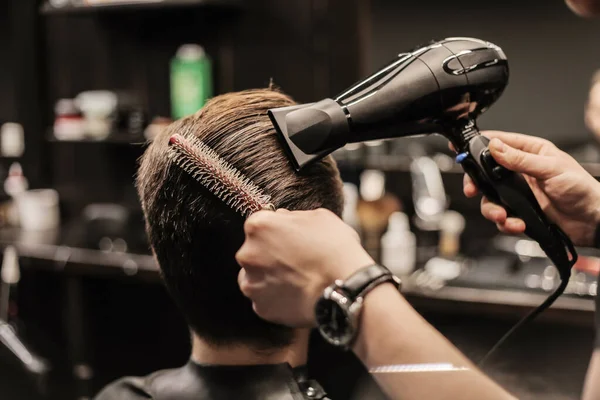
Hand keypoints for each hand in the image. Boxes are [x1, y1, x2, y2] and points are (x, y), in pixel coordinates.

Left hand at [236, 208, 373, 326]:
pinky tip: (296, 294)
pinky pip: (265, 299)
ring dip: (270, 277)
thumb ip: (293, 217)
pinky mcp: (261, 307)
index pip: (258, 225)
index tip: (289, 238)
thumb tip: (283, 219)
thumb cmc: (335, 248)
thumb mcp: (319, 216)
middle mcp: (247, 254)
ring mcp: (251, 283)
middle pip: (253, 251)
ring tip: (296, 279)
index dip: (276, 231)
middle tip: (296, 260)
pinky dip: (276, 298)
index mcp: (258, 226)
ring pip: (256, 277)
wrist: (345, 288)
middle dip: (270, 255)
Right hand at [459, 131, 599, 245]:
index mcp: (530, 152)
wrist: (593, 222)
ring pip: (490, 199)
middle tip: (473, 190)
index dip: (479, 146)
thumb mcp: (551, 169)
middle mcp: (521, 172)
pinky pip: (502, 218)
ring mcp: (519, 194)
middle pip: (486, 174)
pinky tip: (517, 224)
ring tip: (503, 216)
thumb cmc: (582, 190)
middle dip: (477, 184)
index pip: (499, 143)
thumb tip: (495, 146)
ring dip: (492, 209)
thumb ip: (520, 159)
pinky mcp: (520, 213)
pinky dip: (506, 223)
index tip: (462, 149)